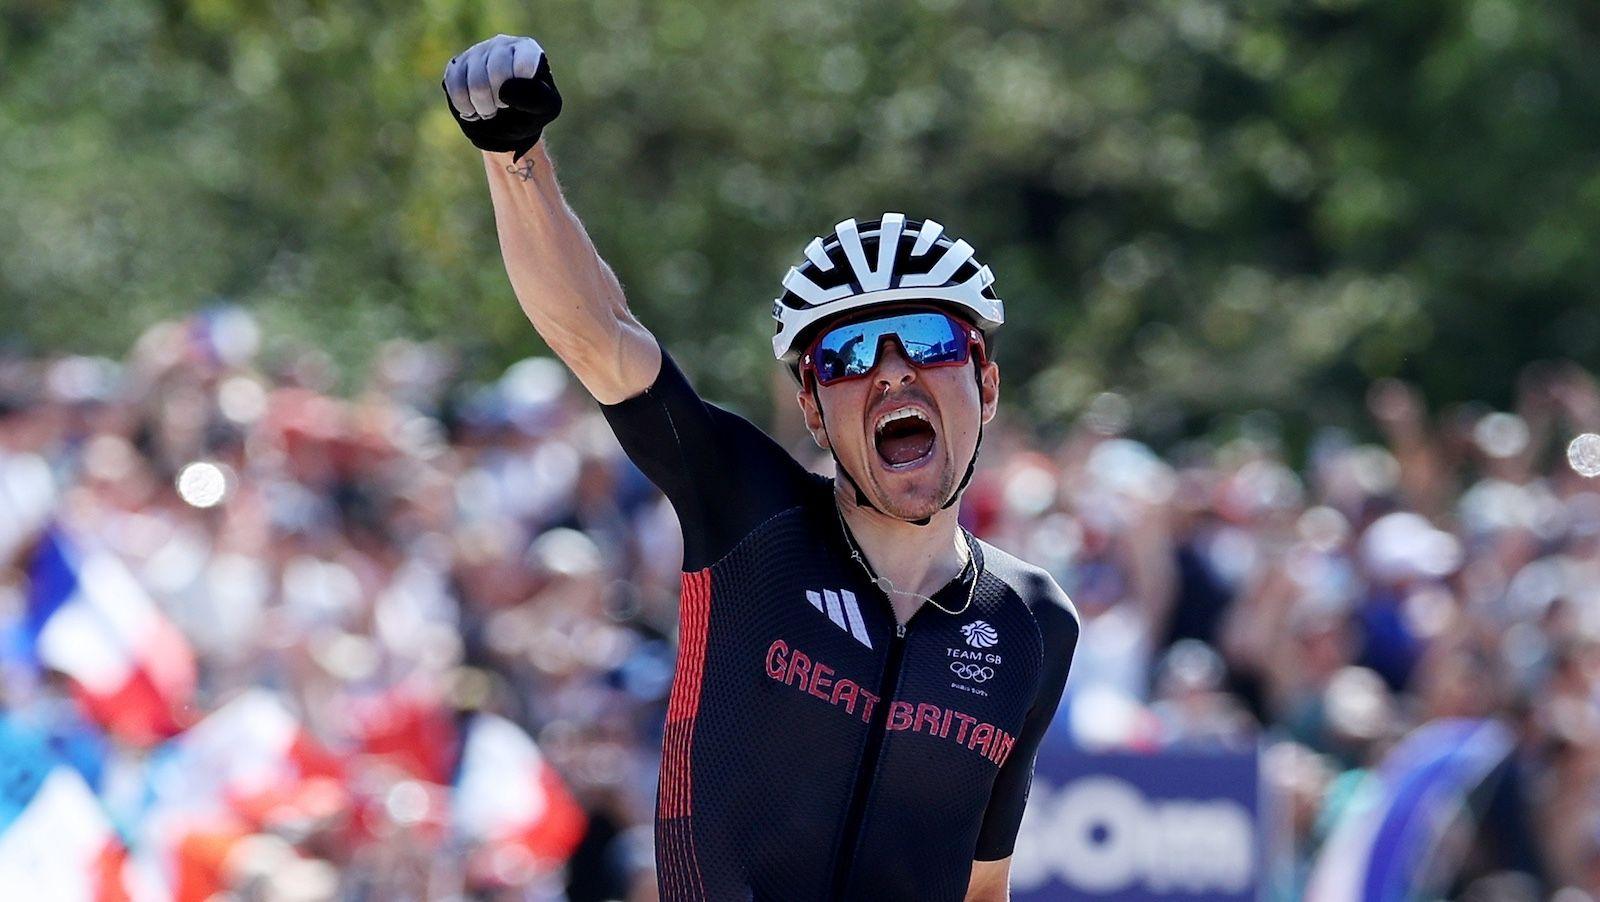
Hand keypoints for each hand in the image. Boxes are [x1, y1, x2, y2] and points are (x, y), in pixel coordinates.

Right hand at [442, 34, 561, 159]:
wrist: (504, 124)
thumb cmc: (529, 112)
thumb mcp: (545, 109)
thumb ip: (536, 98)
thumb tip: (505, 90)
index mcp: (527, 49)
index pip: (523, 65)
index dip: (521, 90)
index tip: (523, 100)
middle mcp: (501, 44)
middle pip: (496, 71)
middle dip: (500, 100)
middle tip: (503, 109)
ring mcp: (477, 52)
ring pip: (474, 80)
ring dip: (483, 106)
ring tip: (490, 111)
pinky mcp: (456, 66)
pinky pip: (454, 84)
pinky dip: (464, 105)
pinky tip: (472, 110)